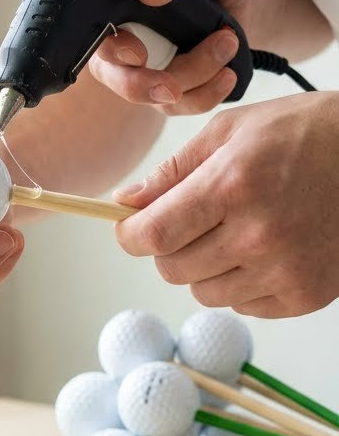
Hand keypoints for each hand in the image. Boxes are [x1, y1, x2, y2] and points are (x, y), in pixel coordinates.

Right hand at [90, 0, 297, 114]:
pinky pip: (177, 103)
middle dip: (142, 84)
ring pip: (149, 93)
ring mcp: (147, 58)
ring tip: (227, 43)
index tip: (136, 53)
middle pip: (112, 74)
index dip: (108, 47)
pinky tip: (226, 73)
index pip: (92, 27)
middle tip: (173, 85)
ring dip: (191, 80)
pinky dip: (203, 95)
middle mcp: (123, 27)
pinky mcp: (173, 78)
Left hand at [113, 93, 338, 317]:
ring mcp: (284, 270)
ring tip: (234, 232)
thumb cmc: (307, 133)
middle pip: (173, 269)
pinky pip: (243, 305)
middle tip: (192, 221)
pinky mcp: (305, 295)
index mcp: (233, 185)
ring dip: (205, 268)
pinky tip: (265, 250)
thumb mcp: (233, 130)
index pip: (154, 235)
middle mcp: (258, 234)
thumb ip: (175, 169)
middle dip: (168, 247)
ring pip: (204, 293)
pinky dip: (242, 283)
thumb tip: (128, 202)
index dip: (131, 235)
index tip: (130, 228)